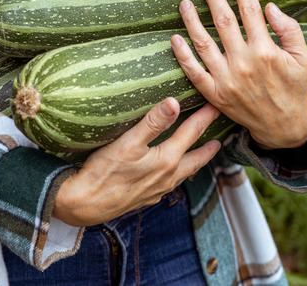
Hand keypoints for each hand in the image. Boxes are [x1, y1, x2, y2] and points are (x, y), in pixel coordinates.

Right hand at [52, 98, 221, 226]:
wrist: (85, 204)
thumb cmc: (104, 172)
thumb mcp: (128, 142)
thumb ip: (152, 122)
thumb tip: (174, 102)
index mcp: (167, 160)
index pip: (192, 132)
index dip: (206, 116)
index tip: (217, 105)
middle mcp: (168, 177)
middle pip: (196, 159)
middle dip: (209, 147)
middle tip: (221, 139)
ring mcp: (158, 190)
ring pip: (184, 173)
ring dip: (195, 162)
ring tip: (201, 155)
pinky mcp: (146, 198)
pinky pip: (169, 184)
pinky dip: (177, 174)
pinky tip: (170, 173)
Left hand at [171, 0, 306, 149]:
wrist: (283, 127)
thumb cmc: (295, 89)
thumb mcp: (303, 58)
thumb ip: (289, 29)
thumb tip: (269, 6)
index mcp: (266, 50)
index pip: (249, 10)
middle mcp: (243, 63)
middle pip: (223, 20)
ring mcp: (226, 79)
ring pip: (203, 43)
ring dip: (191, 20)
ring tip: (184, 2)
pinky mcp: (215, 94)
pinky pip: (193, 72)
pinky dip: (182, 54)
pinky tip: (175, 38)